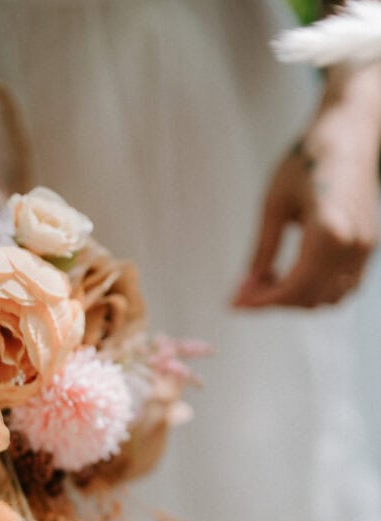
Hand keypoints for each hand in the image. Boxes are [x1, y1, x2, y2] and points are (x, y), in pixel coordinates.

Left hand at [233, 63, 380, 308]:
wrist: (348, 133)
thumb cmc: (307, 159)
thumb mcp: (273, 204)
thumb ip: (261, 250)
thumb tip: (246, 288)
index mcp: (328, 232)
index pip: (294, 288)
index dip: (261, 301)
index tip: (236, 303)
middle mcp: (353, 245)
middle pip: (310, 299)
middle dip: (275, 301)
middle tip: (246, 290)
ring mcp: (365, 247)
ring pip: (330, 299)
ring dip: (297, 299)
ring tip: (270, 279)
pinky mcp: (369, 245)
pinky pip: (345, 286)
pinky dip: (318, 290)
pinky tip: (293, 275)